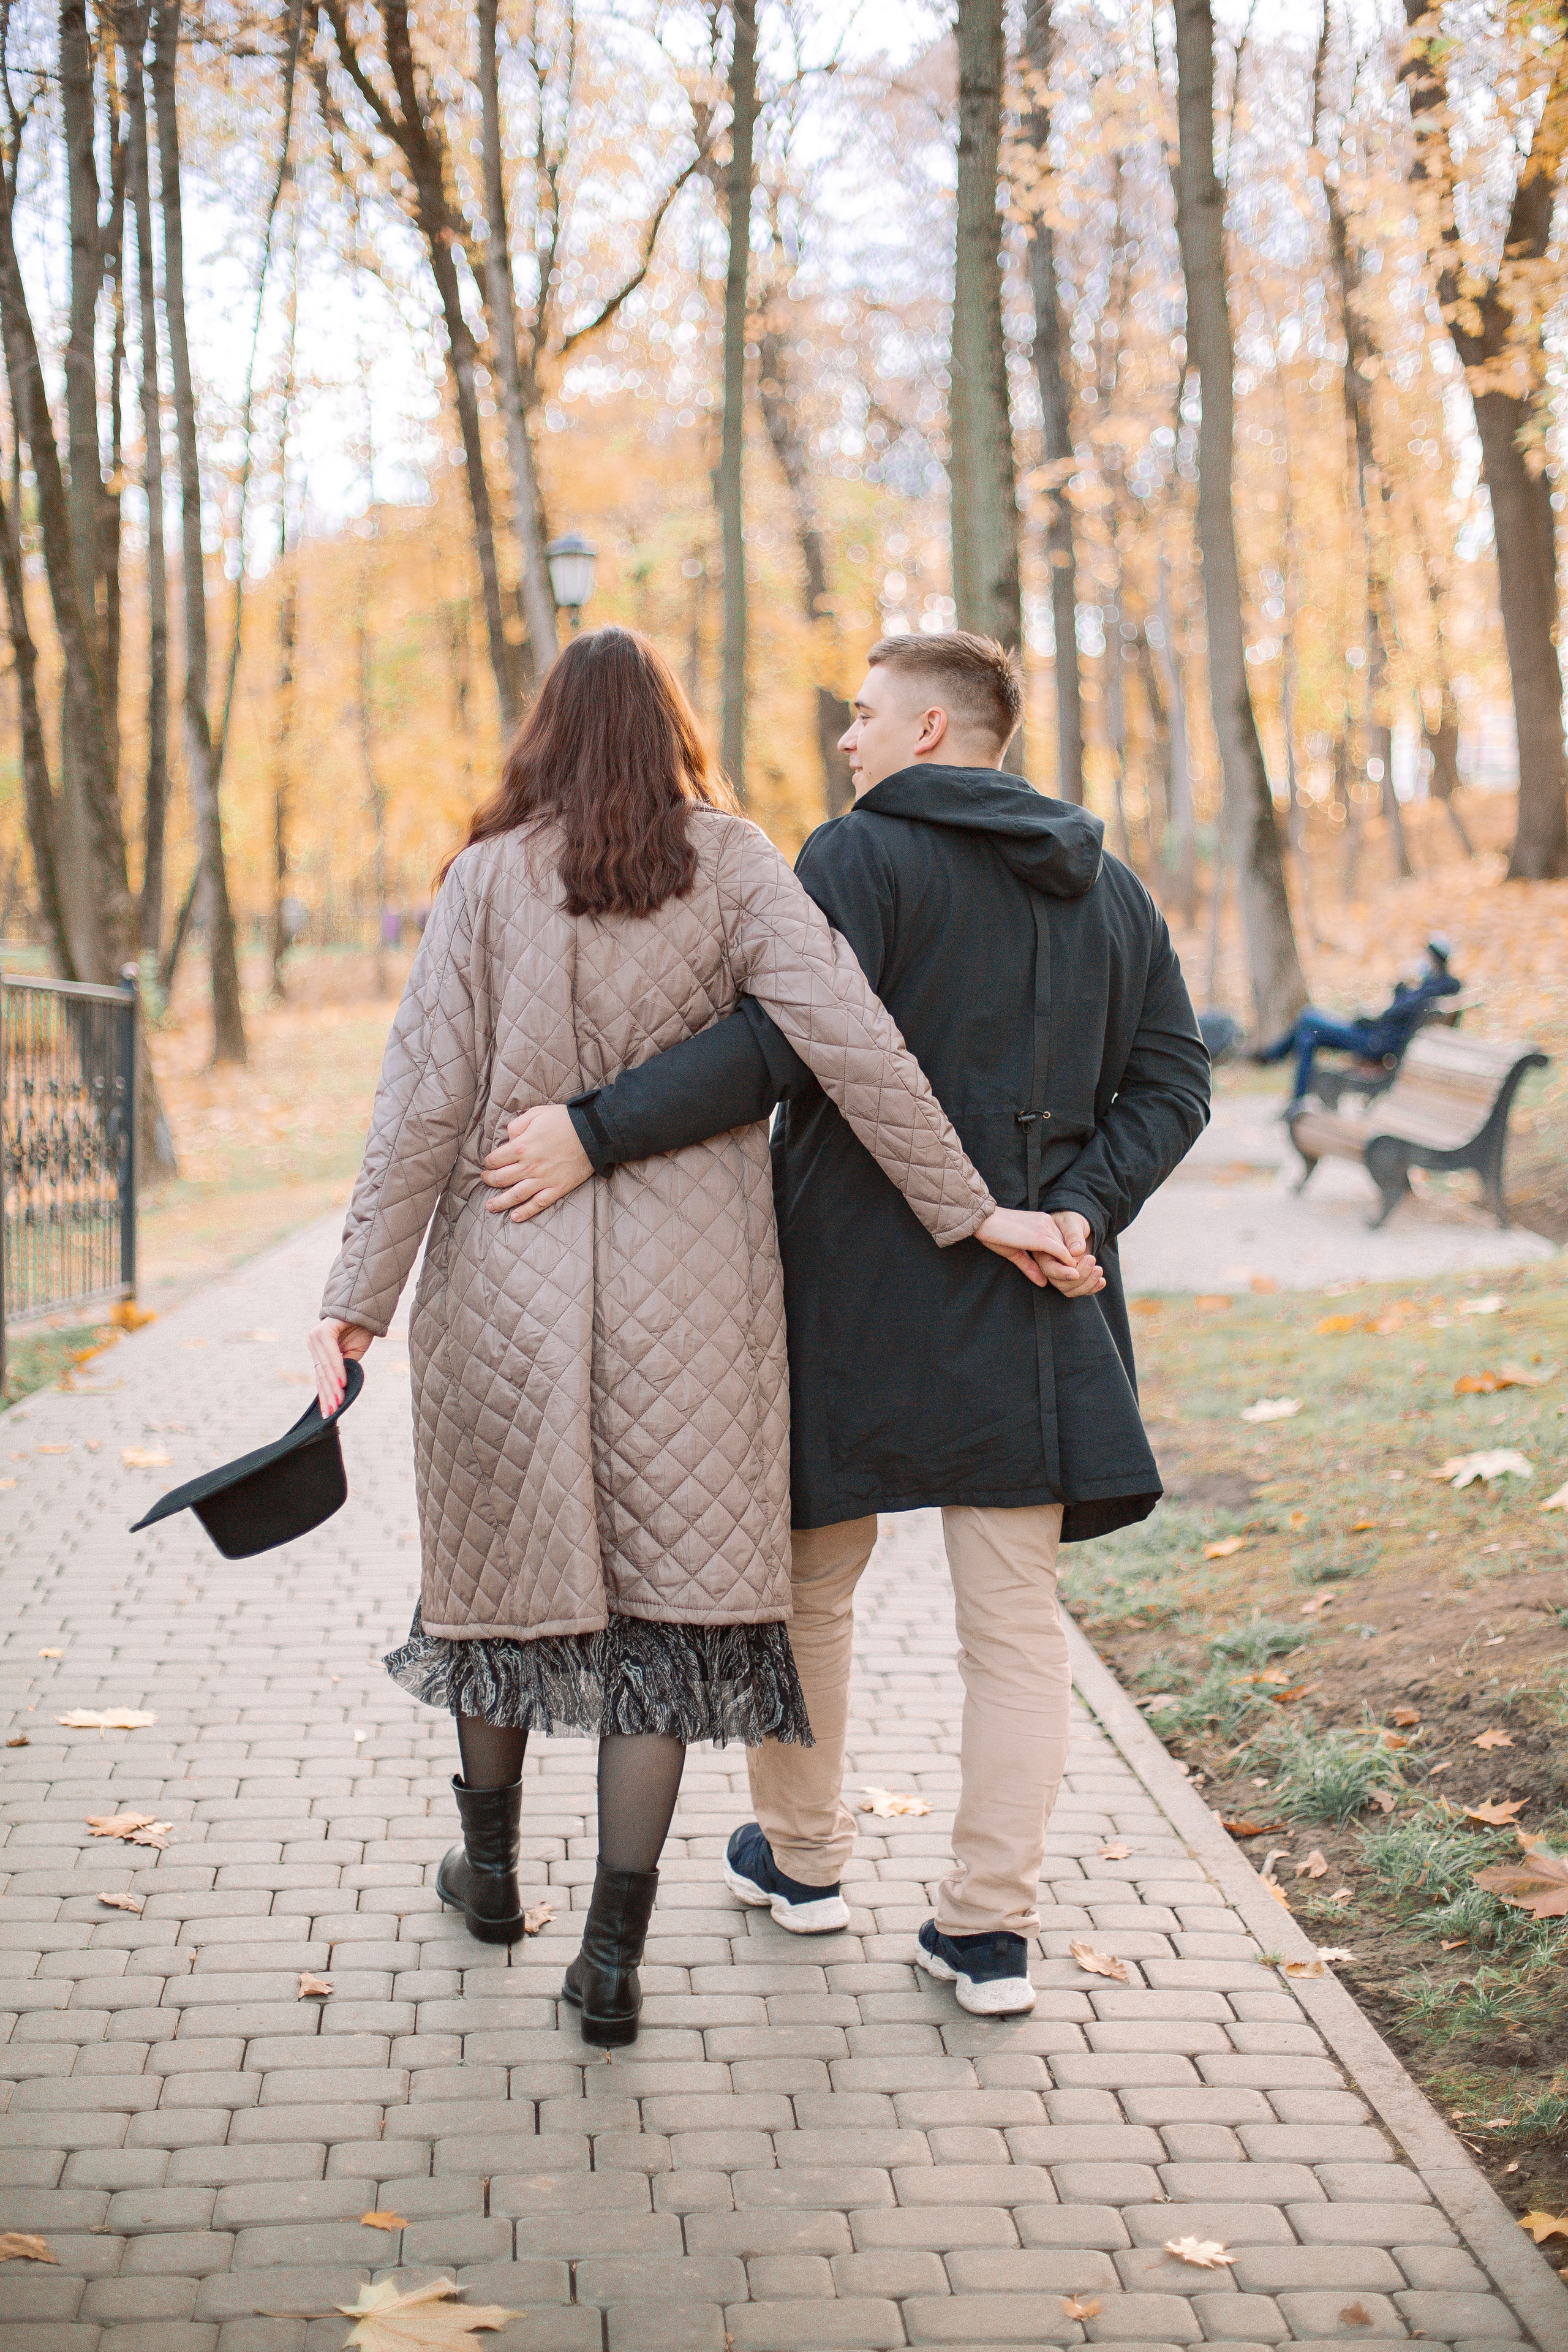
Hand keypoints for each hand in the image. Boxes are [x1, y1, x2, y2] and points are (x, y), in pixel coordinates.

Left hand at [307, 1318, 373, 1416]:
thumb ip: (345, 1369)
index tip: (329, 1412)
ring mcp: (316, 1337)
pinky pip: (332, 1355)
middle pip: (321, 1375)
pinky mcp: (324, 1331)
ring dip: (334, 1386)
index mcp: (318, 1350)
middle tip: (332, 1411)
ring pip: (326, 1368)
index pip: (320, 1376)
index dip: (325, 1395)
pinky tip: (342, 1383)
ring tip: (338, 1401)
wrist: (366, 1308)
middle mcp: (313, 1343)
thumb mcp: (353, 1355)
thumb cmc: (360, 1330)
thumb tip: (340, 1390)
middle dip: (328, 1395)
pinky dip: (338, 1370)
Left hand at [480, 1103, 593, 1222]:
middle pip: (501, 1178)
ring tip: (490, 1206)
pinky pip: (538, 1203)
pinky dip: (526, 1212)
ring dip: (500, 1202)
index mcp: (521, 1147)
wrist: (593, 1132)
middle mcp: (529, 1166)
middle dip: (489, 1180)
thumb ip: (517, 1125)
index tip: (487, 1164)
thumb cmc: (564, 1120)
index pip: (495, 1159)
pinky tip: (515, 1217)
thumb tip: (508, 1138)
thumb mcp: (536, 1113)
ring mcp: (543, 1179)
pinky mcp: (557, 1188)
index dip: (488, 1162)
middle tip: (486, 1180)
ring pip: (515, 1195)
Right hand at [975, 1207, 1082, 1288]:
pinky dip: (1067, 1265)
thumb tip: (1043, 1282)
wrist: (982, 1220)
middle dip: (1073, 1265)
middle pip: (1069, 1247)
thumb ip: (1030, 1266)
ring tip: (1075, 1281)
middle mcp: (1048, 1222)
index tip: (1068, 1274)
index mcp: (1044, 1222)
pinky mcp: (1040, 1237)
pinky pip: (1061, 1253)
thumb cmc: (994, 1234)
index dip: (1067, 1259)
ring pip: (1068, 1251)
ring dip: (1072, 1267)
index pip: (1063, 1242)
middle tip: (1076, 1281)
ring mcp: (1045, 1228)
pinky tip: (1070, 1274)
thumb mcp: (1015, 1252)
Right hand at [1043, 1211, 1104, 1297]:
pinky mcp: (1073, 1277)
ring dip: (1087, 1284)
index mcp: (1045, 1252)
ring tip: (1099, 1269)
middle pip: (1059, 1283)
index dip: (1062, 1273)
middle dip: (1079, 1277)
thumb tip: (1077, 1251)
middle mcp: (1051, 1265)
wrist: (1077, 1226)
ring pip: (1070, 1289)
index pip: (1049, 1268)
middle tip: (1091, 1260)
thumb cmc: (1071, 1220)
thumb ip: (1073, 1235)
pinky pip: (1079, 1289)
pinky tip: (1102, 1281)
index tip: (1076, 1272)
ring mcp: (1061, 1273)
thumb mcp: (1072, 1222)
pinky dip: (1092, 1288)